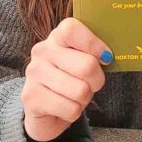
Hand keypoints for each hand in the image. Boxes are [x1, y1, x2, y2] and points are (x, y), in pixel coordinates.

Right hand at [22, 18, 110, 141]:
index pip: (71, 29)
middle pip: (86, 66)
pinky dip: (74, 112)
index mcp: (57, 38)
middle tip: (91, 84)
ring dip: (85, 98)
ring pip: (80, 90)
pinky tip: (64, 107)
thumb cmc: (72, 80)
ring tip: (75, 96)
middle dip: (97, 80)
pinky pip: (70, 109)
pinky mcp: (31, 98)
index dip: (93, 44)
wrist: (44, 110)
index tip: (105, 57)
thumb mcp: (83, 61)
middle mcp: (41, 52)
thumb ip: (96, 52)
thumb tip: (110, 56)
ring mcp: (33, 74)